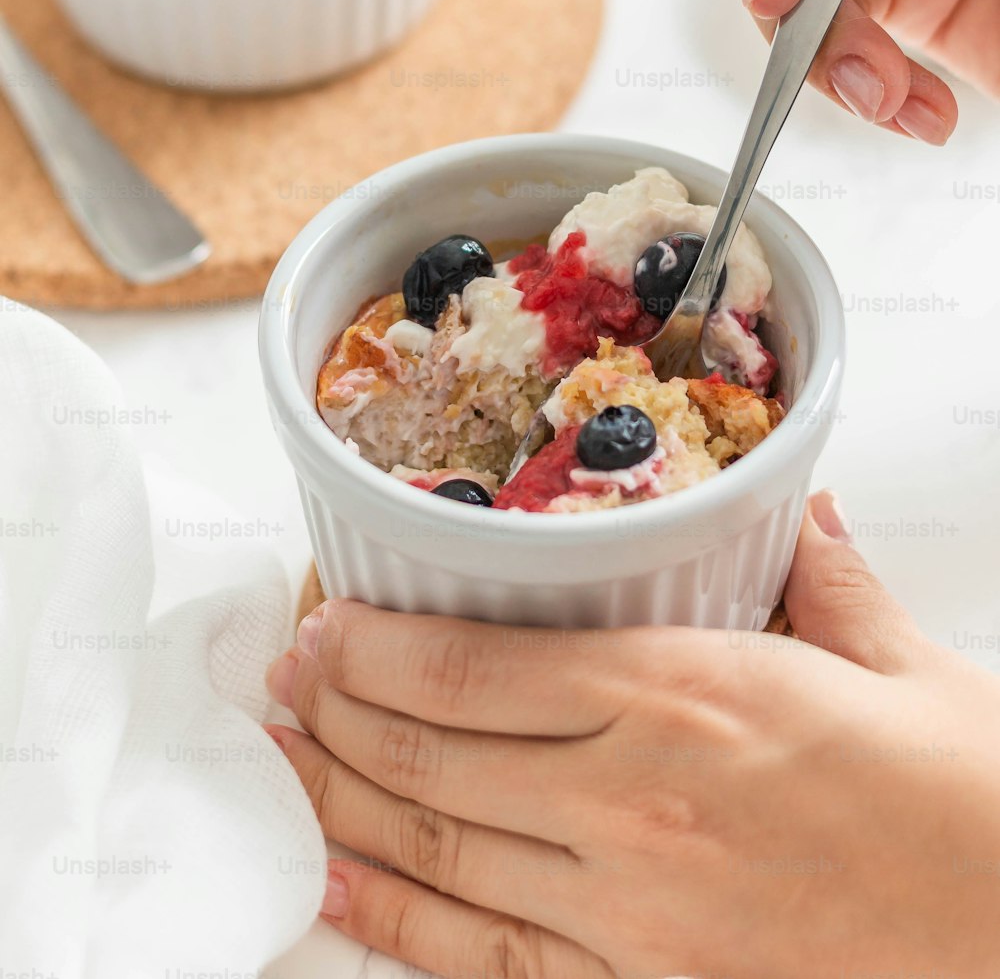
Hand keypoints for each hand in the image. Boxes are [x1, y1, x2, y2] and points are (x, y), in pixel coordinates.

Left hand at [265, 493, 999, 978]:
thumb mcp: (908, 665)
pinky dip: (401, 925)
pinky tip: (344, 892)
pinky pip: (490, 964)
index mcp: (692, 694)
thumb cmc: (978, 813)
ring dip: (343, 804)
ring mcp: (634, 915)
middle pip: (435, 753)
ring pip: (443, 853)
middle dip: (335, 712)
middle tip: (281, 681)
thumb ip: (824, 576)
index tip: (327, 623)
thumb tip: (801, 507)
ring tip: (280, 765)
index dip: (379, 645)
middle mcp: (638, 802)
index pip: (480, 664)